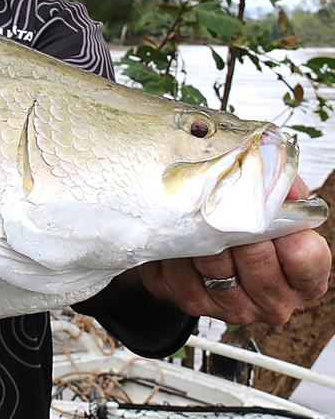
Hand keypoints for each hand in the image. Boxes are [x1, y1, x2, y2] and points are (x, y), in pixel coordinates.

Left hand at [135, 176, 330, 325]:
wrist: (197, 247)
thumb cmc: (241, 223)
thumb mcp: (268, 203)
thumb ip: (278, 187)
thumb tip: (274, 174)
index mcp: (304, 276)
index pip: (306, 257)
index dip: (284, 228)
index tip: (266, 208)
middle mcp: (274, 300)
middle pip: (256, 257)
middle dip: (236, 224)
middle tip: (221, 203)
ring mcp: (234, 308)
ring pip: (215, 264)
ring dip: (201, 234)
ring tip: (195, 215)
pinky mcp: (194, 304)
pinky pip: (180, 273)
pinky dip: (175, 249)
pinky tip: (176, 236)